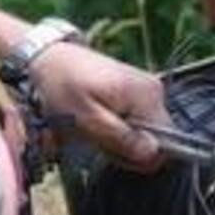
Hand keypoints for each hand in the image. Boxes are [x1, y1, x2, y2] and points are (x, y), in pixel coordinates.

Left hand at [27, 42, 168, 170]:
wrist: (49, 59)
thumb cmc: (63, 88)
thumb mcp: (88, 120)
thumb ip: (122, 138)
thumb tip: (154, 154)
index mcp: (147, 95)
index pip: (165, 142)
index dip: (138, 155)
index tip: (110, 147)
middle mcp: (154, 89)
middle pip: (155, 138)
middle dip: (126, 146)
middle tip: (97, 135)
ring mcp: (146, 88)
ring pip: (144, 131)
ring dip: (119, 137)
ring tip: (94, 125)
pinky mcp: (136, 89)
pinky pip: (137, 120)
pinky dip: (117, 125)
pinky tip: (97, 117)